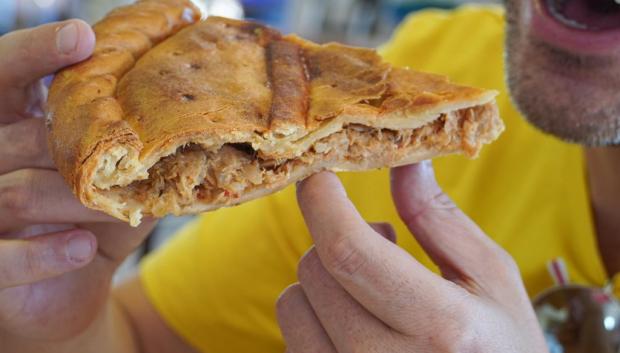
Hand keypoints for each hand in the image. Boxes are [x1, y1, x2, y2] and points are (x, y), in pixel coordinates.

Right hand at [0, 21, 155, 344]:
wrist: (70, 294)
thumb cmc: (94, 226)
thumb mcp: (118, 187)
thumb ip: (137, 157)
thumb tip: (194, 129)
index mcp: (14, 131)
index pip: (8, 78)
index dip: (35, 54)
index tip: (82, 36)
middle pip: (16, 136)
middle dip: (70, 146)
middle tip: (116, 153)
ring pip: (17, 193)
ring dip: (75, 203)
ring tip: (118, 210)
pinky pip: (2, 259)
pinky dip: (44, 254)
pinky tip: (85, 249)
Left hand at [277, 163, 548, 352]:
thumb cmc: (501, 345)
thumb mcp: (492, 279)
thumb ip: (440, 219)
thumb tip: (404, 161)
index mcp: (440, 326)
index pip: (350, 252)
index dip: (322, 203)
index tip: (318, 175)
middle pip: (315, 270)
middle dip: (335, 239)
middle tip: (383, 244)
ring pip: (292, 303)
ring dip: (323, 282)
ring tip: (372, 293)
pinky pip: (292, 334)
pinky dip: (314, 315)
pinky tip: (355, 323)